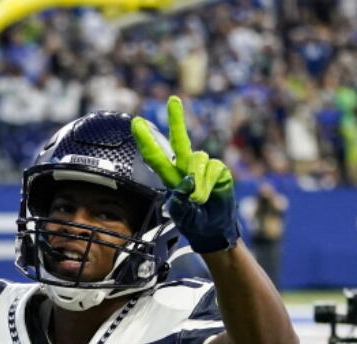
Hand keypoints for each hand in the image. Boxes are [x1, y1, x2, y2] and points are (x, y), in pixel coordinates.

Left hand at [131, 96, 240, 253]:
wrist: (215, 231)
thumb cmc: (196, 223)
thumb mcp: (184, 216)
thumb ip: (183, 201)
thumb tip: (189, 183)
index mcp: (172, 179)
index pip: (156, 158)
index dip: (147, 140)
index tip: (136, 123)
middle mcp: (187, 169)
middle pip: (180, 141)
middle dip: (177, 119)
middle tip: (173, 100)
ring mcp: (204, 168)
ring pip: (197, 161)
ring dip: (198, 184)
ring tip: (200, 201)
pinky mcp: (219, 170)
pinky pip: (213, 169)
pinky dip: (209, 184)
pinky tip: (211, 195)